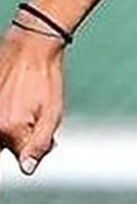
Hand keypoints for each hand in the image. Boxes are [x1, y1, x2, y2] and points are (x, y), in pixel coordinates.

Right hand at [0, 26, 64, 174]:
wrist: (30, 47)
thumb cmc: (45, 78)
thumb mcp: (53, 112)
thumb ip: (40, 144)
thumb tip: (26, 169)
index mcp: (10, 130)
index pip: (22, 157)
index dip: (36, 147)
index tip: (43, 133)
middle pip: (5, 147)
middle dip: (20, 138)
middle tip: (33, 115)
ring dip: (10, 126)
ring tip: (23, 104)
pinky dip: (4, 113)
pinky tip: (13, 99)